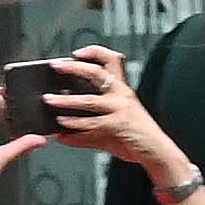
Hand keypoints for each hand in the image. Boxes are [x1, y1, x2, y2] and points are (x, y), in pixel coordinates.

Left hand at [36, 45, 167, 167]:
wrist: (155, 151)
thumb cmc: (134, 137)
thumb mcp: (109, 129)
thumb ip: (85, 131)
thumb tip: (61, 135)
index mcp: (122, 89)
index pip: (111, 60)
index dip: (94, 52)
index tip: (76, 53)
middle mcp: (122, 95)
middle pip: (97, 74)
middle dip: (74, 68)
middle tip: (56, 67)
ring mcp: (120, 109)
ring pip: (89, 100)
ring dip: (66, 100)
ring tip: (49, 100)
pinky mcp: (117, 125)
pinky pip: (91, 123)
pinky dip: (74, 126)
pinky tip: (61, 129)